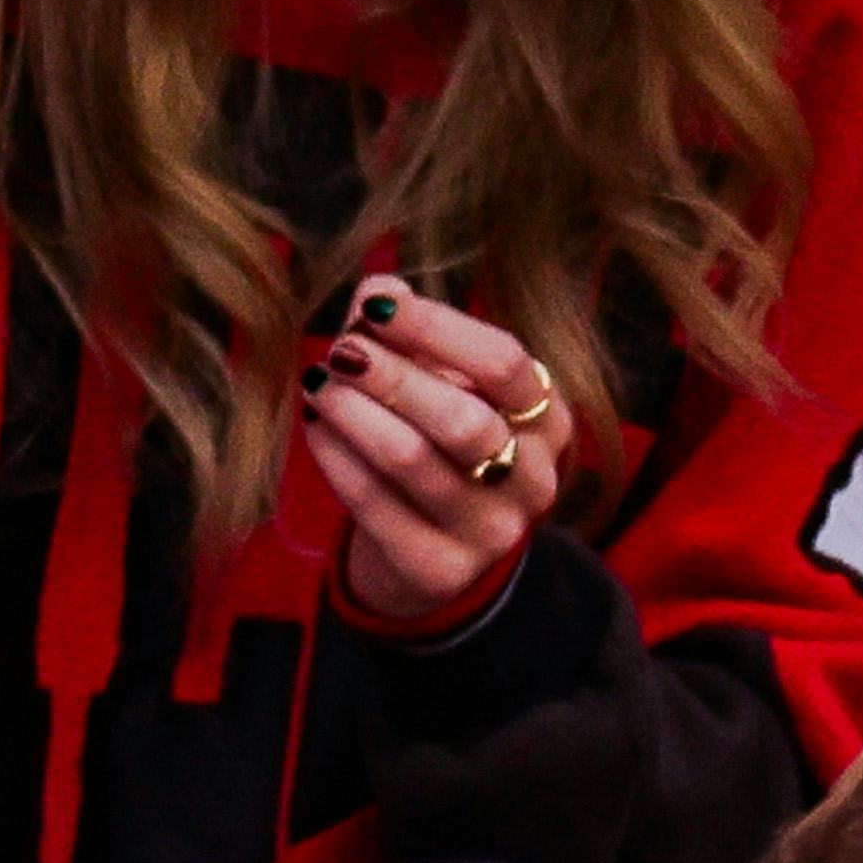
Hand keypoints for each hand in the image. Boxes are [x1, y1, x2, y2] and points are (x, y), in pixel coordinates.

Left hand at [304, 283, 561, 627]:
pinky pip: (376, 505)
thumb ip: (412, 333)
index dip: (435, 327)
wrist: (431, 551)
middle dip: (391, 377)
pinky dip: (338, 459)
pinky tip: (315, 429)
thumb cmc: (437, 444)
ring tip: (319, 383)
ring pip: (413, 461)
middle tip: (341, 351)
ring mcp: (490, 532)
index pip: (503, 362)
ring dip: (355, 414)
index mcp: (547, 419)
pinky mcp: (439, 570)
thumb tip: (378, 291)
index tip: (374, 306)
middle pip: (462, 418)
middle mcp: (533, 479)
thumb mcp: (441, 384)